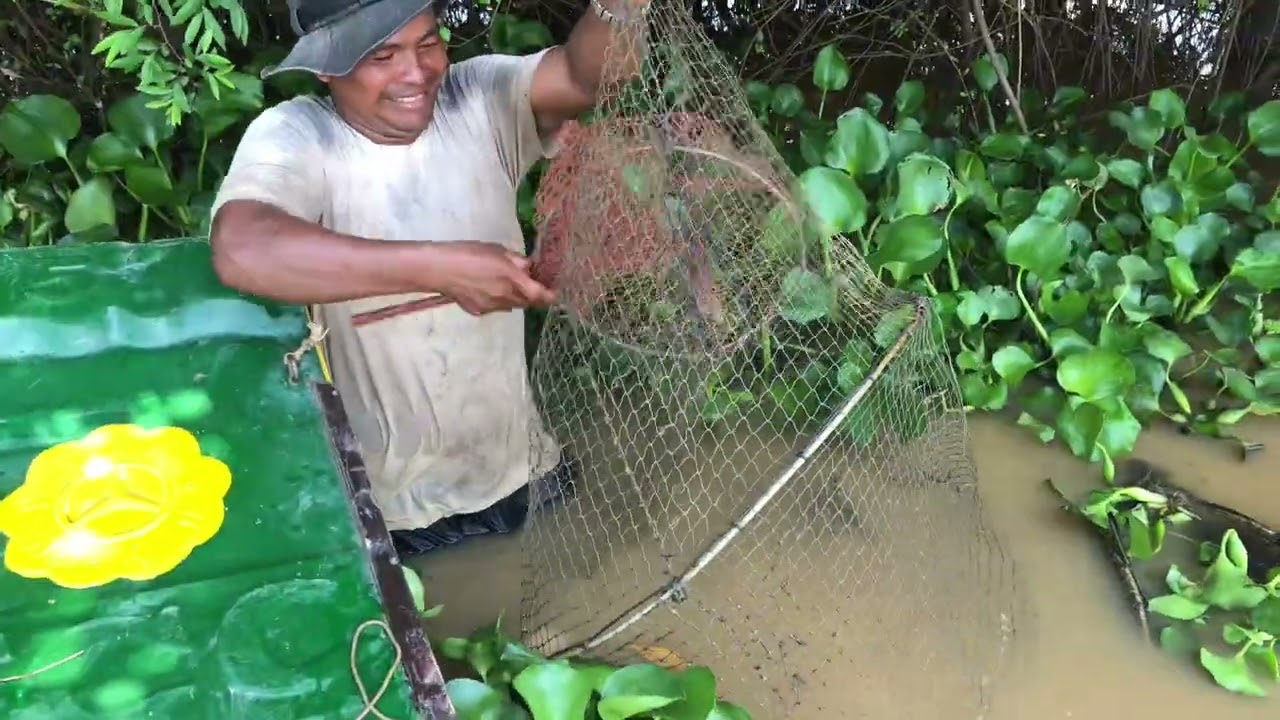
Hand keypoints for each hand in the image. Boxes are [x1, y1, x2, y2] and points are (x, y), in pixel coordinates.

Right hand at [428, 241, 554, 315]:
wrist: (440, 269)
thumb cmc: (470, 253)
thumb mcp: (498, 250)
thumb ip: (517, 261)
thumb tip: (529, 267)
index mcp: (514, 281)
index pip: (541, 295)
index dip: (550, 295)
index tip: (553, 291)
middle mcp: (506, 298)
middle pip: (528, 303)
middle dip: (532, 295)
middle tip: (529, 283)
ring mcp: (492, 307)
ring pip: (512, 306)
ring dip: (515, 298)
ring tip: (505, 284)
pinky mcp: (479, 312)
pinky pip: (495, 307)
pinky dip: (497, 300)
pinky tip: (485, 288)